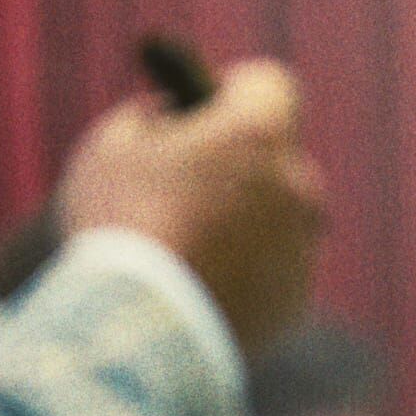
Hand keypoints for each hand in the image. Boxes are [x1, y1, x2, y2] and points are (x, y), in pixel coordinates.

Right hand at [56, 59, 324, 353]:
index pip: (270, 84)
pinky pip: (276, 270)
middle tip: (189, 181)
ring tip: (189, 242)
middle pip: (278, 154)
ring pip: (282, 216)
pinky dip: (249, 272)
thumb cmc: (117, 226)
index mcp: (258, 134)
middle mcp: (297, 183)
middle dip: (241, 161)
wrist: (132, 331)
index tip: (206, 106)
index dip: (235, 90)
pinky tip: (202, 286)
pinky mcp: (295, 297)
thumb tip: (170, 115)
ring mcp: (302, 243)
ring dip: (249, 219)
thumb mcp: (112, 148)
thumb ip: (150, 117)